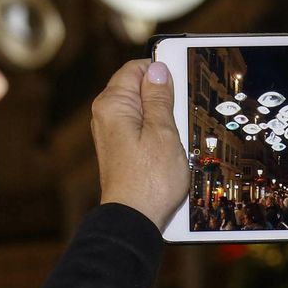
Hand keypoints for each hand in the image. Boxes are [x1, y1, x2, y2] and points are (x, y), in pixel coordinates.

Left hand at [91, 59, 189, 230]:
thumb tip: (157, 69)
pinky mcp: (119, 149)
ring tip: (176, 137)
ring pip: (142, 110)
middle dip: (163, 97)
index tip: (181, 83)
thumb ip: (159, 97)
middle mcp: (105, 115)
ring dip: (163, 117)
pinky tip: (170, 149)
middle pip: (138, 89)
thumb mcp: (164, 131)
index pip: (135, 69)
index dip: (160, 72)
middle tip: (182, 115)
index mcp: (112, 104)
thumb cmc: (150, 180)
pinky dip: (157, 132)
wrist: (134, 219)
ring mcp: (111, 133)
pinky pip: (140, 129)